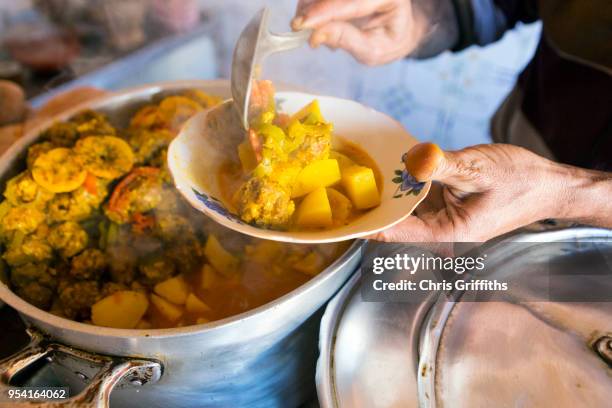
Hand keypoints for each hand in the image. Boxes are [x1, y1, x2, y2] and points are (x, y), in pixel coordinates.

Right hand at [291, 0, 457, 64]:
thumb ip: (347, 40)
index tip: (301, 25)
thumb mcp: (373, 51)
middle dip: (312, 9)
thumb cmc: (388, 42)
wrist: (397, 29)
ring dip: (309, 8)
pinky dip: (312, 7)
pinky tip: (318, 23)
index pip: (353, 2)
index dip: (324, 12)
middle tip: (299, 31)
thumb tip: (316, 34)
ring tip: (311, 31)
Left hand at [368, 143, 610, 242]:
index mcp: (450, 234)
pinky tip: (390, 174)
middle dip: (374, 207)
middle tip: (344, 189)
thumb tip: (409, 159)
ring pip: (406, 212)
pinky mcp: (447, 209)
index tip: (344, 213)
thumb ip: (440, 165)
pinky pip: (418, 201)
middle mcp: (443, 234)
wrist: (547, 185)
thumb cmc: (520, 181)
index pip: (397, 233)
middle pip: (397, 225)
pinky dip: (406, 188)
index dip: (369, 222)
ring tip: (359, 180)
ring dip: (389, 197)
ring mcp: (444, 222)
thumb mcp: (477, 168)